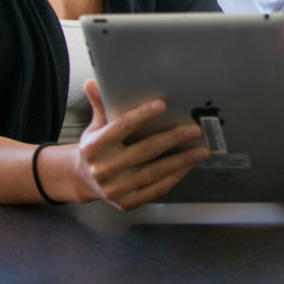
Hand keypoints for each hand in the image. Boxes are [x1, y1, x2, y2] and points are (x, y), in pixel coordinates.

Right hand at [66, 80, 209, 209]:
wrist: (83, 180)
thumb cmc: (96, 149)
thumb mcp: (95, 126)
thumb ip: (100, 105)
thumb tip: (94, 82)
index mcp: (94, 147)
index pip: (121, 127)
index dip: (142, 115)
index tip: (162, 105)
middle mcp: (104, 169)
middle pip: (145, 151)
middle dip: (173, 138)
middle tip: (194, 129)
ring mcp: (116, 189)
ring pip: (155, 172)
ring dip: (181, 160)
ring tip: (200, 150)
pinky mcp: (127, 202)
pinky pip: (156, 189)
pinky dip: (175, 176)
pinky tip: (188, 166)